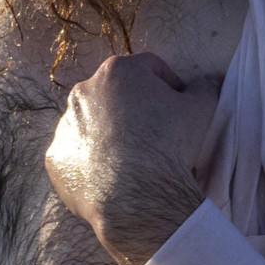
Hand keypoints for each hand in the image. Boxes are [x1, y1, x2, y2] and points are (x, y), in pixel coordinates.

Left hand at [47, 52, 221, 264]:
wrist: (137, 195)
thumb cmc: (169, 143)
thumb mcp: (201, 109)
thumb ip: (205, 88)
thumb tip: (209, 80)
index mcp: (117, 71)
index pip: (149, 68)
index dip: (168, 84)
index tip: (179, 105)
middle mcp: (83, 92)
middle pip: (115, 94)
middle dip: (134, 109)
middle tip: (156, 133)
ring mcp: (65, 126)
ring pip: (91, 125)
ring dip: (109, 135)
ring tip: (132, 159)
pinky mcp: (55, 158)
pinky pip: (75, 155)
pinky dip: (90, 162)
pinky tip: (110, 177)